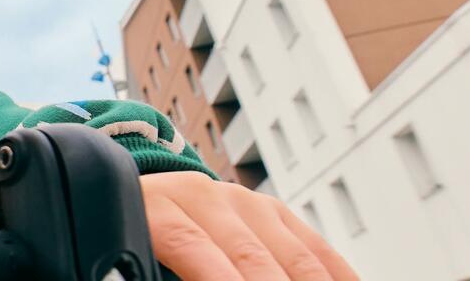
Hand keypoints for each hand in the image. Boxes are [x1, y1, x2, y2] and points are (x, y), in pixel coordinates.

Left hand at [141, 171, 357, 279]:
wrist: (146, 200)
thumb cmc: (137, 241)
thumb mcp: (133, 254)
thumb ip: (150, 273)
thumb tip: (161, 276)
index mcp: (160, 206)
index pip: (190, 244)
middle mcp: (206, 196)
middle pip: (248, 255)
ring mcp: (247, 202)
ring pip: (291, 255)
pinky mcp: (277, 214)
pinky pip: (315, 249)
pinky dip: (336, 276)